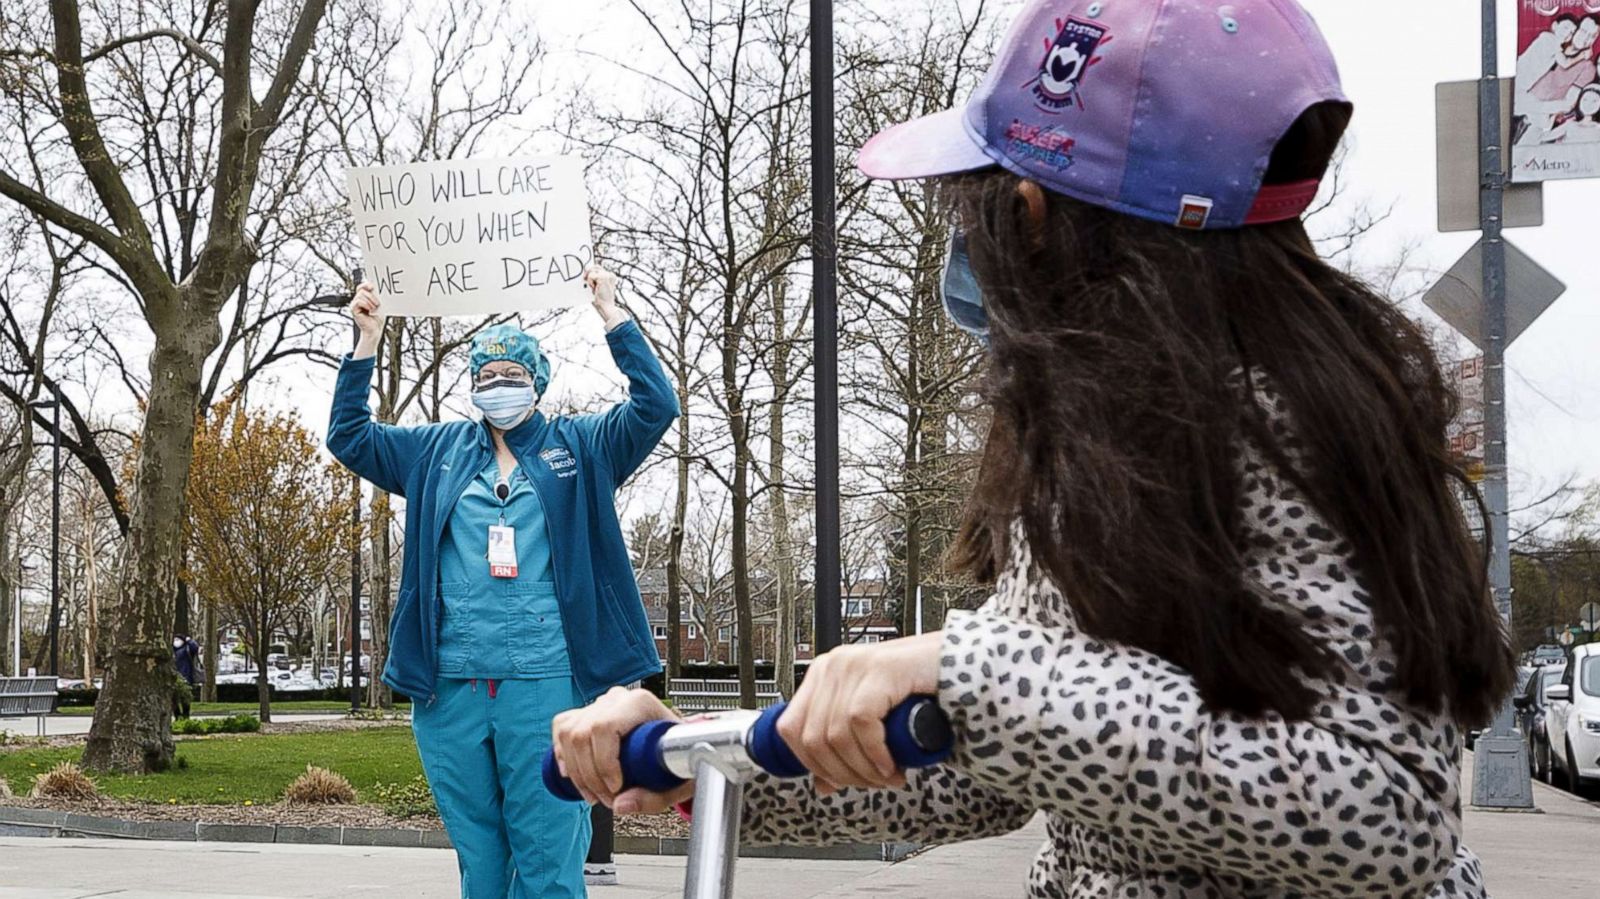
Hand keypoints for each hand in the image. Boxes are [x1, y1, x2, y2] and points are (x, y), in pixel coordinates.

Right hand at [350, 281, 383, 357]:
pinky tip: (370, 309)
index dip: (366, 285)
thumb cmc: (378, 318)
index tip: (372, 287)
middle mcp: (358, 300)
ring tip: (374, 308)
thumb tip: (378, 288)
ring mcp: (355, 305)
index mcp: (364, 298)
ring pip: (360, 295)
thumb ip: (376, 296)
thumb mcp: (379, 304)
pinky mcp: (353, 310)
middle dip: (371, 296)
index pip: (362, 287)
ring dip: (370, 301)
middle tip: (377, 304)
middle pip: (362, 290)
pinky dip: (365, 304)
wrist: (375, 329)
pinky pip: (358, 301)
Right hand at [551, 687, 690, 812]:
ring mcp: (600, 704)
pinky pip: (562, 728)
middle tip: (607, 799)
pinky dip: (563, 754)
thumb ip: (653, 797)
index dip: (603, 763)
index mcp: (640, 704)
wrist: (679, 746)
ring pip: (568, 735)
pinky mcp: (587, 714)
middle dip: (590, 776)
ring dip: (577, 773)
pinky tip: (572, 774)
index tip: (616, 788)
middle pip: (582, 734)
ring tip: (595, 793)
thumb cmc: (681, 756)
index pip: (604, 727)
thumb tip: (620, 805)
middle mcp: (617, 699)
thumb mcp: (677, 782)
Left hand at [583, 264, 625, 328]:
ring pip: (592, 270)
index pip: (598, 268)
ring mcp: (607, 275)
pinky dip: (590, 282)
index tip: (586, 275)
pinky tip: (594, 288)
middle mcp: (610, 275)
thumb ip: (594, 279)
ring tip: (593, 288)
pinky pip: (591, 276)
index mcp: (610, 276)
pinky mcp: (603, 277)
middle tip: (585, 280)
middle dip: (588, 273)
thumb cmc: (601, 299)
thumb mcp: (597, 287)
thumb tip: (586, 273)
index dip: (591, 271)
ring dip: (590, 280)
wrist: (605, 307)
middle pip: (595, 267)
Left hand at [778, 631, 943, 794]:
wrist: (959, 664)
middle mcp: (833, 666)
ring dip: (863, 769)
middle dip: (843, 773)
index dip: (813, 765)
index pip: (790, 729)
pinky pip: (862, 723)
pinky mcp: (879, 669)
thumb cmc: (920, 689)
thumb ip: (845, 746)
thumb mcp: (873, 721)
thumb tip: (822, 784)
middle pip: (812, 738)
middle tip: (872, 783)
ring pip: (835, 735)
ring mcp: (854, 664)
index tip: (839, 781)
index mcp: (823, 674)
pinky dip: (876, 753)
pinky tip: (892, 764)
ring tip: (887, 777)